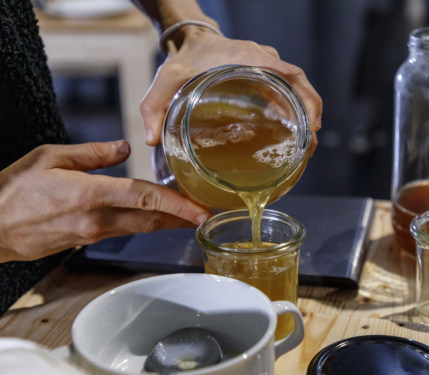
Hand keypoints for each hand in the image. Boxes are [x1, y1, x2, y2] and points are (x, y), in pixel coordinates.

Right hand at [0, 140, 209, 261]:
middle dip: (183, 217)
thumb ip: (92, 153)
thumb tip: (123, 148)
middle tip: (206, 212)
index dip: (178, 204)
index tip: (201, 210)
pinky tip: (152, 217)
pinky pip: (123, 232)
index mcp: (90, 194)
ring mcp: (92, 234)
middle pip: (151, 219)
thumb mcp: (50, 157)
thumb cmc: (13, 190)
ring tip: (188, 213)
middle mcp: (96, 219)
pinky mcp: (85, 241)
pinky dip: (143, 224)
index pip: (145, 198)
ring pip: (140, 228)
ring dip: (167, 222)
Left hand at [139, 28, 321, 154]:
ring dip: (307, 114)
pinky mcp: (265, 77)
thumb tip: (152, 140)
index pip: (291, 74)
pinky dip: (295, 110)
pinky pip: (288, 91)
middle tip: (308, 144)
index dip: (305, 98)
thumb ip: (154, 105)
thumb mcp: (167, 76)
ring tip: (305, 146)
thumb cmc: (184, 57)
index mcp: (250, 57)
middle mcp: (265, 61)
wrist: (191, 40)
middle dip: (310, 114)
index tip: (309, 124)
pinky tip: (293, 134)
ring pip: (298, 89)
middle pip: (300, 85)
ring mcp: (267, 68)